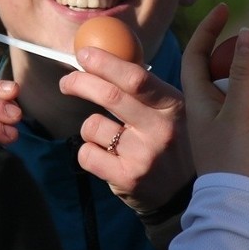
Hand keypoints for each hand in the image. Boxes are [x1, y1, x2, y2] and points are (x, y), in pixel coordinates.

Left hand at [60, 49, 193, 213]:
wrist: (182, 195)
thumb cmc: (169, 142)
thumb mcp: (171, 112)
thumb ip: (145, 88)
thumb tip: (103, 58)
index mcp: (173, 105)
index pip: (136, 77)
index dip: (106, 62)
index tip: (84, 54)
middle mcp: (161, 129)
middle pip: (110, 96)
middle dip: (80, 82)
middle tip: (66, 81)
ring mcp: (144, 155)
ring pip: (92, 126)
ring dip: (89, 127)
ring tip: (106, 137)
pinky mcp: (127, 178)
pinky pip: (87, 154)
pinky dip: (88, 152)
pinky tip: (105, 157)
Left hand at [181, 4, 248, 191]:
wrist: (244, 207)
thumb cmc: (233, 159)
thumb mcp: (239, 111)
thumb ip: (244, 71)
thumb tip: (245, 32)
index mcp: (201, 98)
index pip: (199, 54)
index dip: (210, 29)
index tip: (228, 9)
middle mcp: (215, 108)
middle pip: (235, 67)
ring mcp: (236, 123)